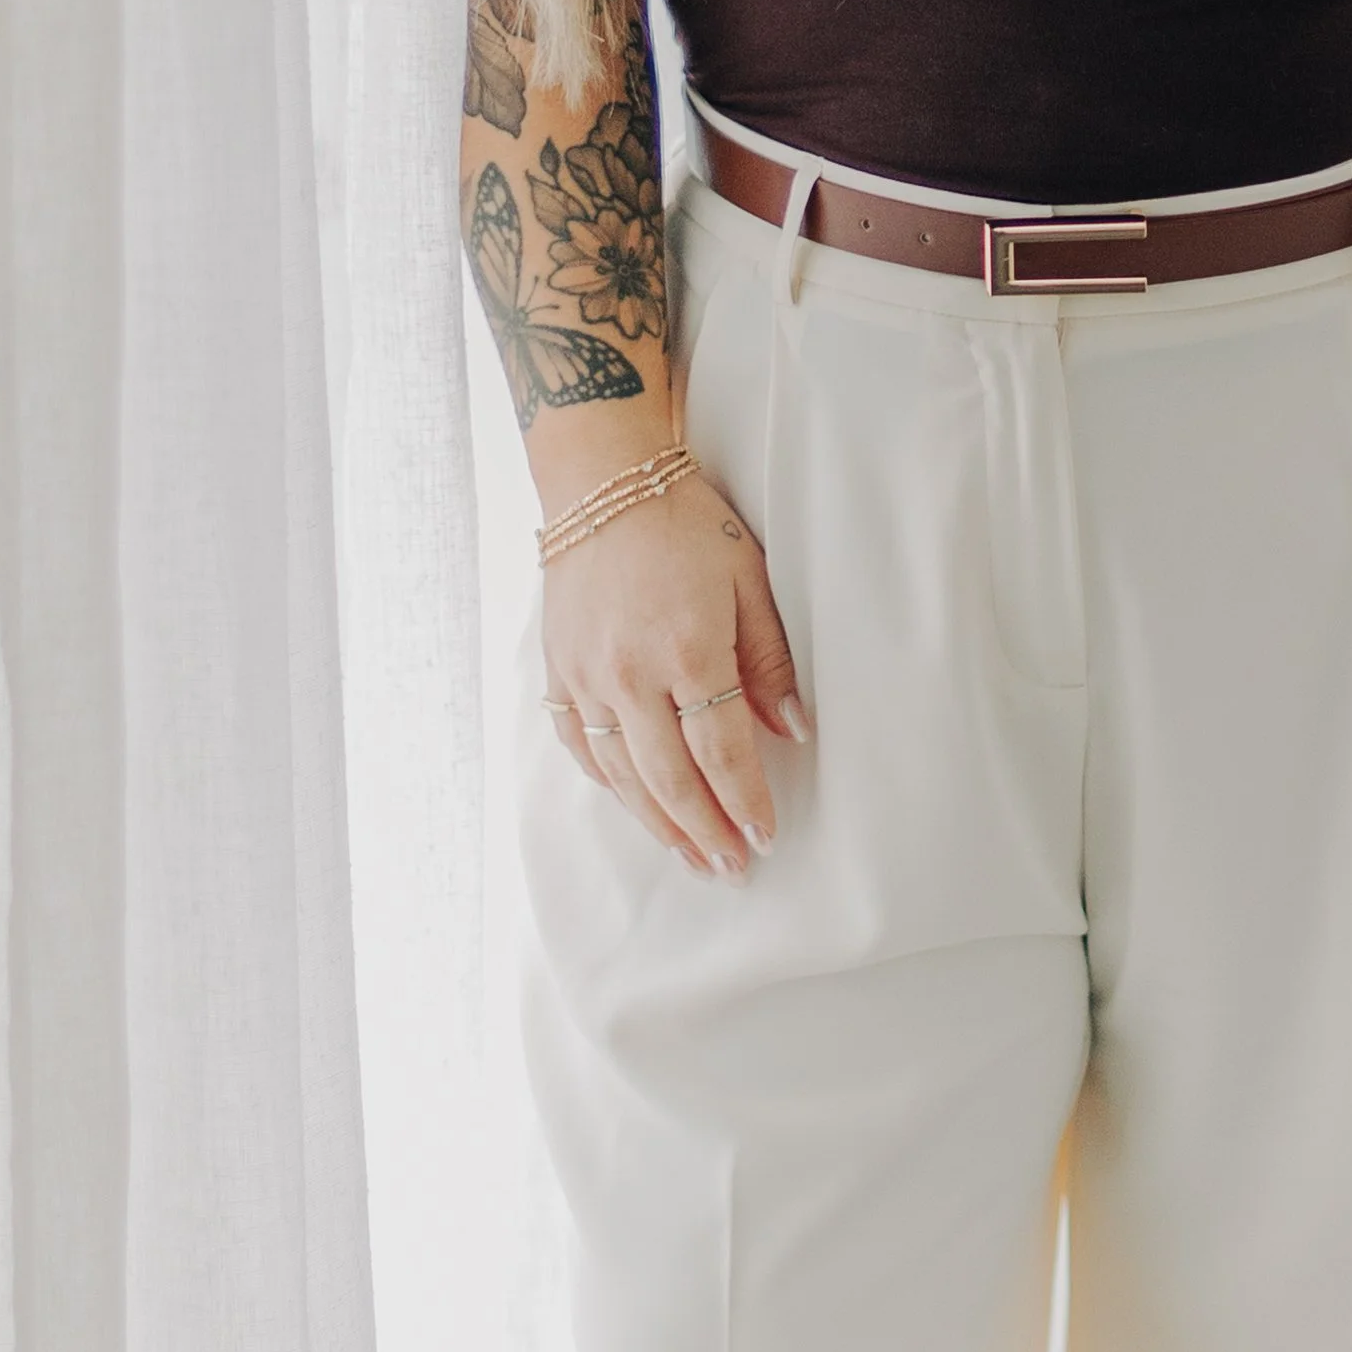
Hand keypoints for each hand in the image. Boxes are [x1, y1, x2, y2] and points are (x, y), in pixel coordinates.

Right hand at [541, 466, 804, 879]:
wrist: (604, 483)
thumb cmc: (686, 523)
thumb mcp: (747, 576)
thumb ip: (769, 657)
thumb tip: (792, 730)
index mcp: (687, 648)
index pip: (721, 750)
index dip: (745, 801)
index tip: (765, 836)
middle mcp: (630, 673)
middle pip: (670, 778)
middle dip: (705, 831)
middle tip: (731, 868)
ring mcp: (587, 677)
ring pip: (623, 775)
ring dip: (658, 823)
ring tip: (690, 856)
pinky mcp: (559, 672)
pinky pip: (581, 747)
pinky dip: (609, 783)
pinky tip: (634, 804)